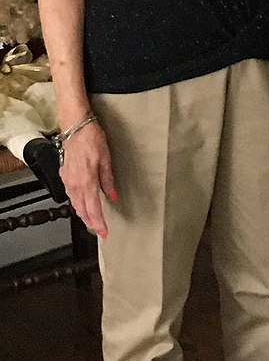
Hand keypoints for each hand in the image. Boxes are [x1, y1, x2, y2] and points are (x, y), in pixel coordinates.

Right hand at [60, 121, 115, 237]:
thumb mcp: (106, 159)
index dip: (98, 223)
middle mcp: (75, 185)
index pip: (93, 209)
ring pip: (75, 204)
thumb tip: (112, 196)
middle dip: (90, 223)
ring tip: (91, 221)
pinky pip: (71, 195)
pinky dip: (77, 204)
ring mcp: (67, 181)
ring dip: (83, 214)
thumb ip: (107, 180)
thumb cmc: (92, 140)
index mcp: (87, 182)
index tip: (103, 232)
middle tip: (98, 231)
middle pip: (82, 210)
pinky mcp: (64, 176)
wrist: (75, 128)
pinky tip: (82, 205)